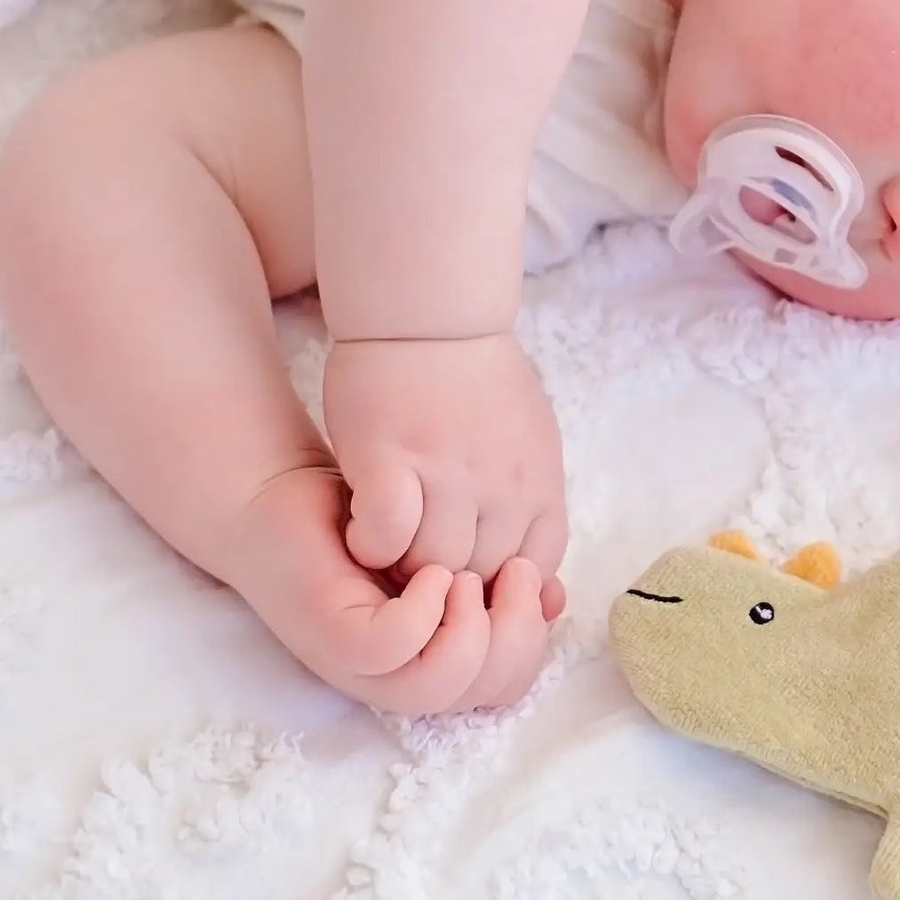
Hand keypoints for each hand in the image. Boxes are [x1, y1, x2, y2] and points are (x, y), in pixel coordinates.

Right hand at [322, 327, 569, 606]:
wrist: (430, 313)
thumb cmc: (474, 378)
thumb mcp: (529, 440)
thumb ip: (529, 502)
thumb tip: (536, 578)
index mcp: (539, 482)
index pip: (533, 571)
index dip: (495, 586)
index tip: (464, 575)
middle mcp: (504, 485)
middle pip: (478, 577)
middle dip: (446, 583)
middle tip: (413, 564)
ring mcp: (450, 473)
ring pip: (431, 565)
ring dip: (402, 565)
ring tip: (386, 544)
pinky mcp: (392, 457)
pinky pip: (384, 534)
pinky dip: (369, 542)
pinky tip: (361, 525)